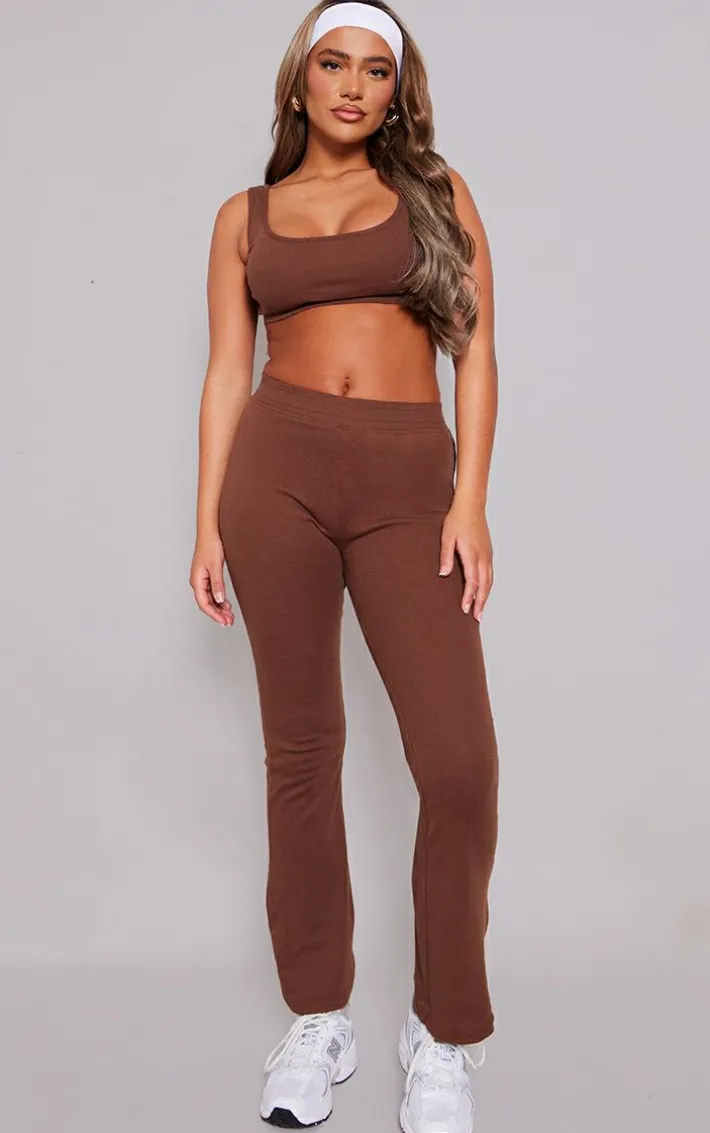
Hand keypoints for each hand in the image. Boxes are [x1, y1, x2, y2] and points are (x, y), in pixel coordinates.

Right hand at [189, 532, 234, 626]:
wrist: (210, 532)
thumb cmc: (211, 545)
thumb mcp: (216, 566)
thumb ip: (217, 584)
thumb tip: (219, 600)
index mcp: (197, 580)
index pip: (204, 603)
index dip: (214, 615)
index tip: (224, 622)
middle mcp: (197, 582)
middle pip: (206, 603)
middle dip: (218, 614)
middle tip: (230, 622)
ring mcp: (202, 580)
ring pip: (210, 599)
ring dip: (219, 608)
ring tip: (230, 616)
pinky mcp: (207, 576)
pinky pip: (212, 592)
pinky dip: (219, 600)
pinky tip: (226, 604)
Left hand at [438, 497, 492, 620]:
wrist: (471, 505)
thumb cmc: (456, 519)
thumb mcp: (446, 537)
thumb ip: (445, 556)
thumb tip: (443, 574)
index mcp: (472, 554)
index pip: (472, 581)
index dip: (469, 597)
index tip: (465, 609)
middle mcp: (483, 556)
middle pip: (484, 585)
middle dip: (480, 602)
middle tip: (476, 618)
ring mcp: (488, 555)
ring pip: (489, 580)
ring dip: (486, 596)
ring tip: (480, 610)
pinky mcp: (488, 552)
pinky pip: (490, 574)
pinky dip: (488, 586)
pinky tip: (484, 592)